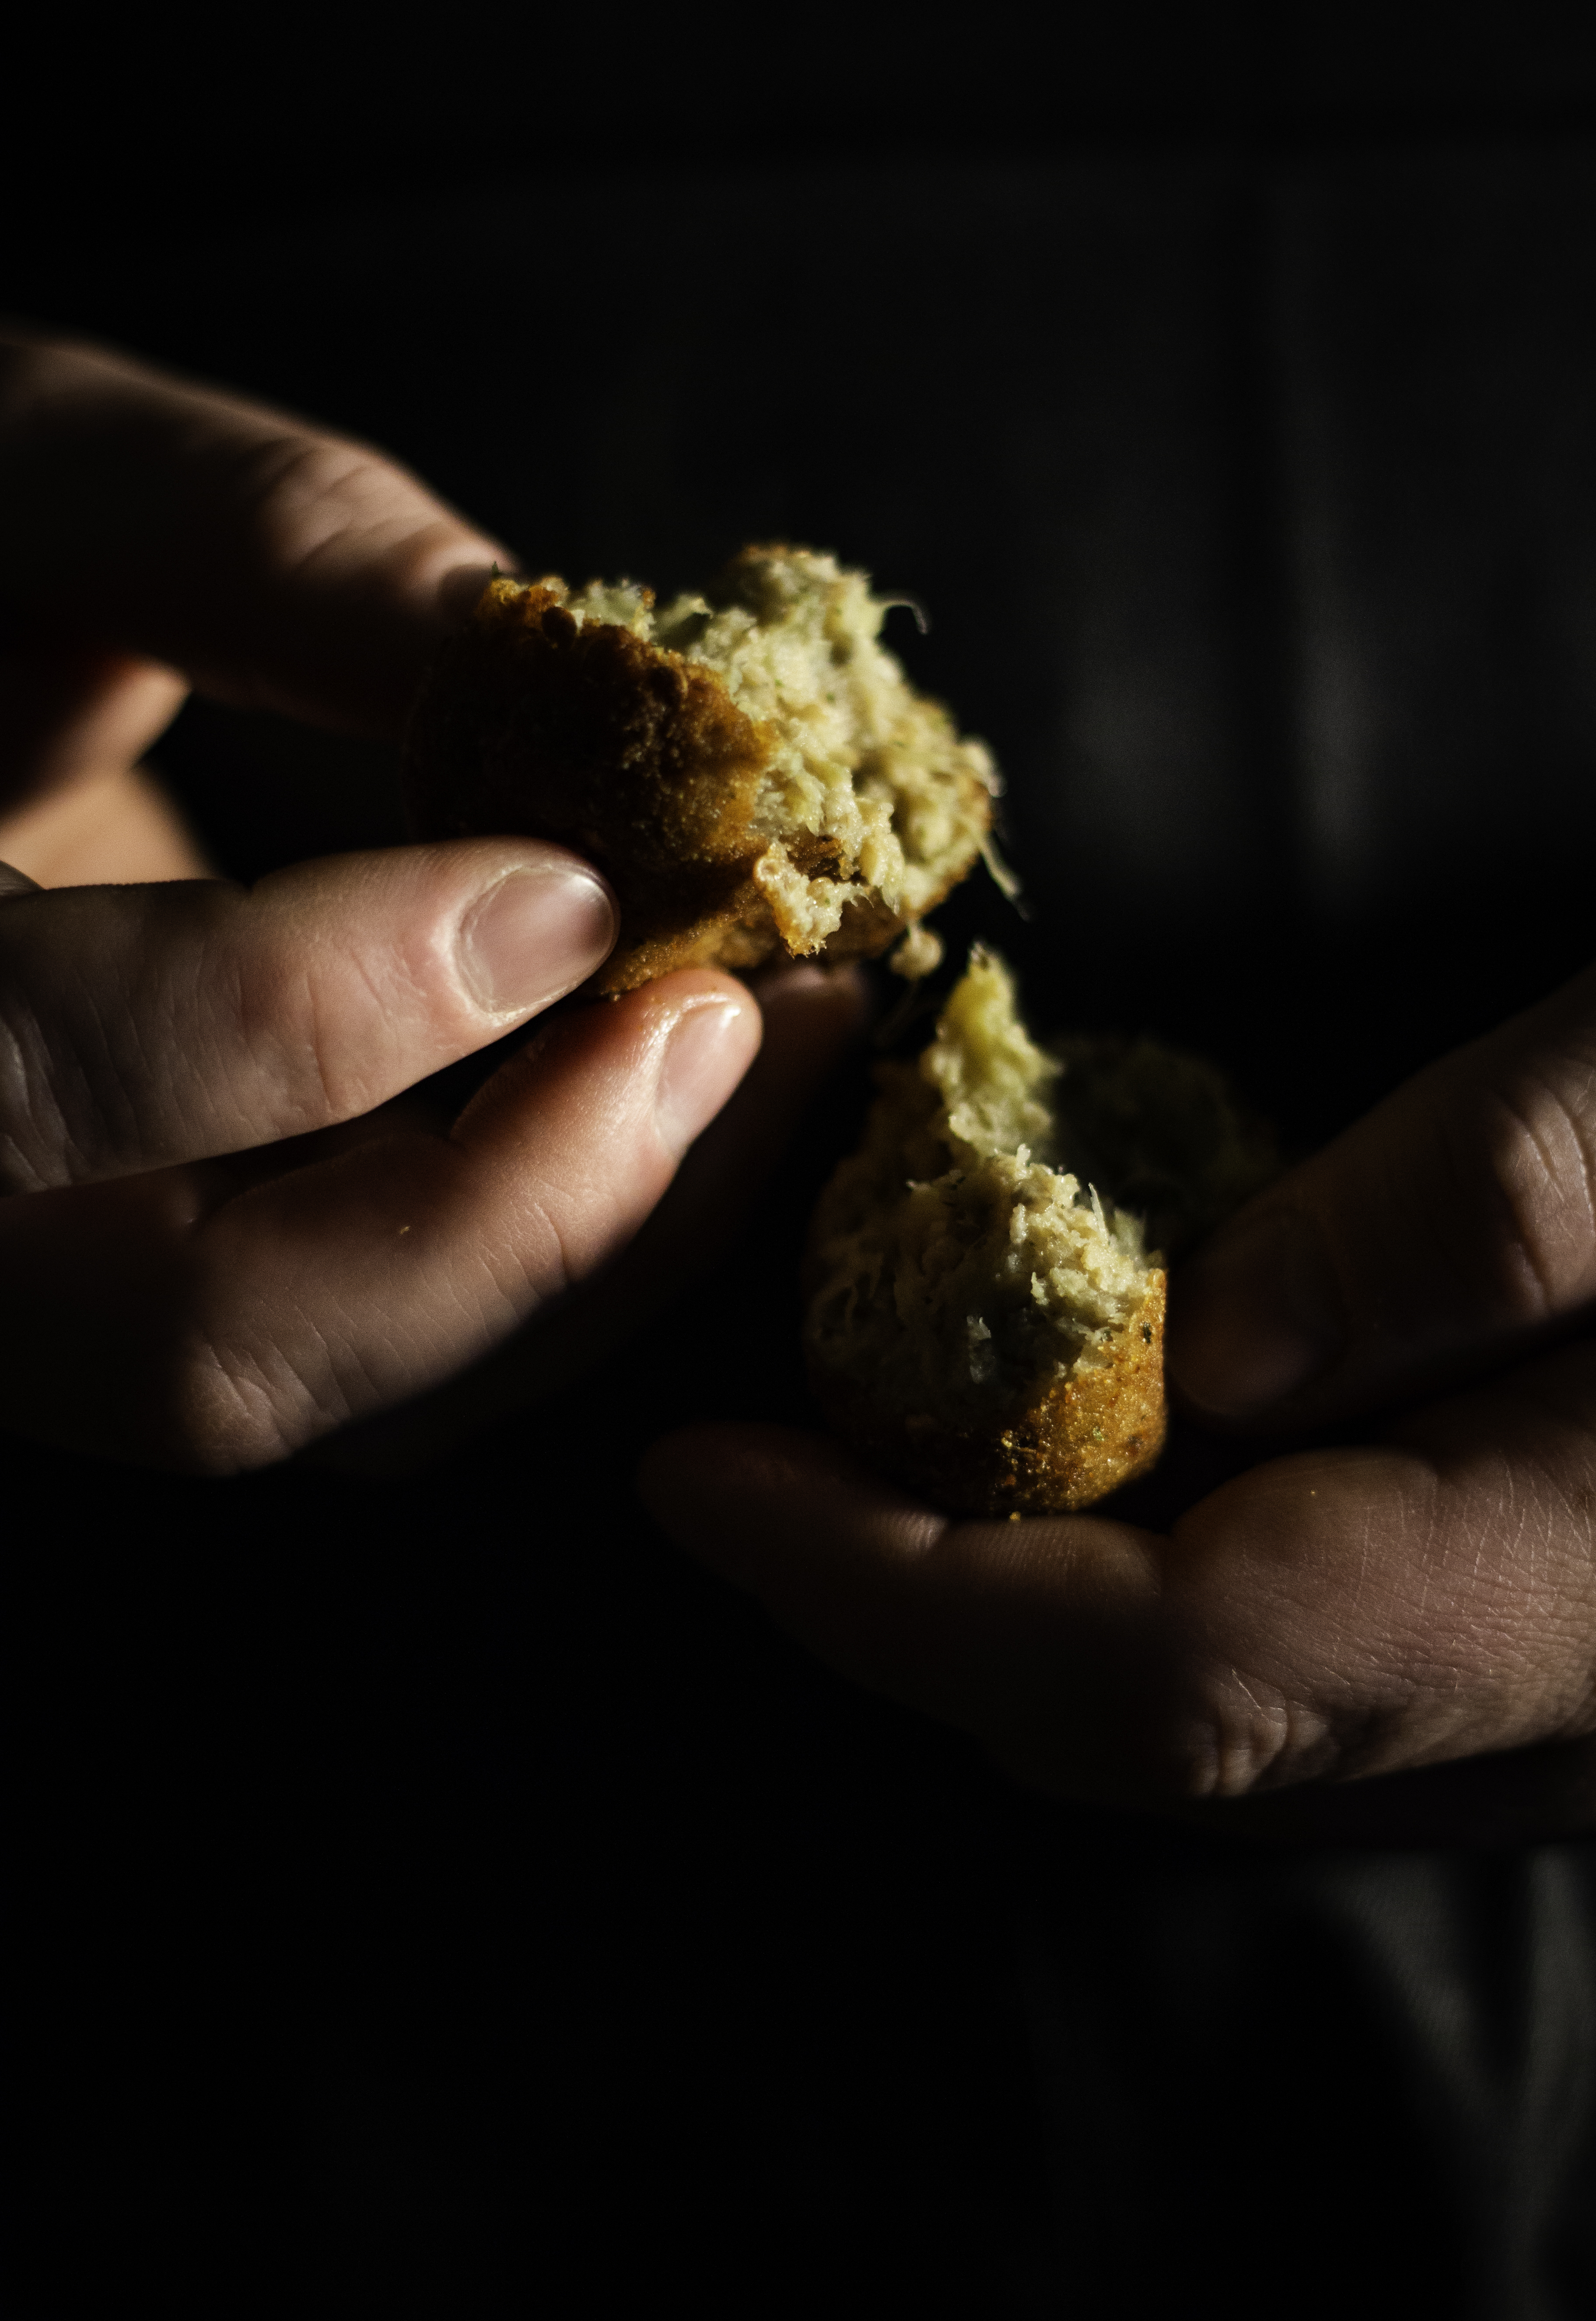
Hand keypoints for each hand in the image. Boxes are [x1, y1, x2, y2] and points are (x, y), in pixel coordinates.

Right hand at [0, 333, 856, 1468]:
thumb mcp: (19, 468)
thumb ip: (243, 537)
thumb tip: (536, 647)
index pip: (36, 1081)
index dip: (314, 1007)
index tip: (563, 888)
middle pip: (207, 1348)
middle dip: (523, 1204)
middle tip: (737, 1014)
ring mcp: (37, 1273)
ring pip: (317, 1393)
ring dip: (583, 1244)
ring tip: (769, 1042)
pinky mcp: (153, 1266)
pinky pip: (360, 1346)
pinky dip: (542, 1242)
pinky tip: (678, 1080)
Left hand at [641, 964, 1595, 1844]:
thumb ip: (1477, 1218)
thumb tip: (1208, 1341)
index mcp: (1547, 1590)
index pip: (1156, 1663)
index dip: (888, 1582)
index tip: (695, 1479)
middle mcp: (1537, 1708)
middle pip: (1149, 1724)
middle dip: (910, 1599)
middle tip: (761, 1454)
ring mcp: (1551, 1708)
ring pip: (1213, 1722)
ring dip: (1020, 1594)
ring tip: (893, 1433)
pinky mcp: (1561, 1656)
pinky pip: (1309, 1680)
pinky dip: (1155, 1578)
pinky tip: (1120, 1441)